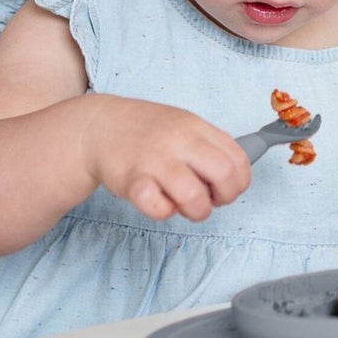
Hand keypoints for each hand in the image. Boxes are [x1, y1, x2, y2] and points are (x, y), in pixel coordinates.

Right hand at [80, 95, 251, 221]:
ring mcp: (156, 160)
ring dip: (196, 211)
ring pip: (195, 197)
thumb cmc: (146, 131)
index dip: (239, 182)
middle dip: (224, 198)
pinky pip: (158, 208)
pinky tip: (158, 201)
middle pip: (224, 175)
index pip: (238, 158)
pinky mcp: (133, 180)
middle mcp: (180, 141)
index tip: (227, 189)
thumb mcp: (183, 125)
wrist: (98, 126)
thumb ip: (208, 147)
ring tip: (183, 205)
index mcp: (197, 127)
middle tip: (209, 200)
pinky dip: (163, 212)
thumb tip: (234, 177)